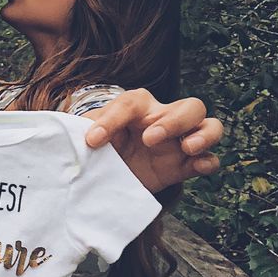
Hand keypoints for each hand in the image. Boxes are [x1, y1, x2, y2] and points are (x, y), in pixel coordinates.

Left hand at [82, 89, 222, 192]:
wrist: (107, 173)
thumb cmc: (99, 147)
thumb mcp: (86, 138)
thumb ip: (79, 132)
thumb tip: (67, 135)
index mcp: (136, 107)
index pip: (130, 103)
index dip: (112, 119)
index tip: (93, 140)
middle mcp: (163, 119)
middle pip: (189, 106)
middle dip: (172, 121)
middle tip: (149, 139)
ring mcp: (179, 142)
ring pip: (210, 125)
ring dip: (203, 134)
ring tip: (188, 147)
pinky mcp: (184, 166)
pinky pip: (209, 160)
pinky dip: (207, 162)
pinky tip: (198, 166)